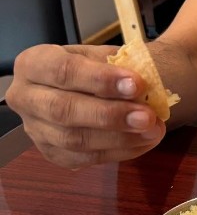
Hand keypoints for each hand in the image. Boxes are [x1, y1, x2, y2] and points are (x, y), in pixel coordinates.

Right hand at [5, 44, 165, 167]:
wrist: (99, 84)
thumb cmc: (99, 67)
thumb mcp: (104, 54)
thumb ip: (118, 66)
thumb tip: (141, 82)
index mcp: (33, 63)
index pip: (62, 71)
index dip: (100, 79)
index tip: (137, 84)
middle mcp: (25, 97)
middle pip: (63, 110)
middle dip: (109, 115)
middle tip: (147, 116)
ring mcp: (35, 129)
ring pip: (73, 140)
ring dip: (118, 137)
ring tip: (153, 130)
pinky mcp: (52, 153)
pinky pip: (84, 159)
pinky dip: (119, 151)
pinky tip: (144, 142)